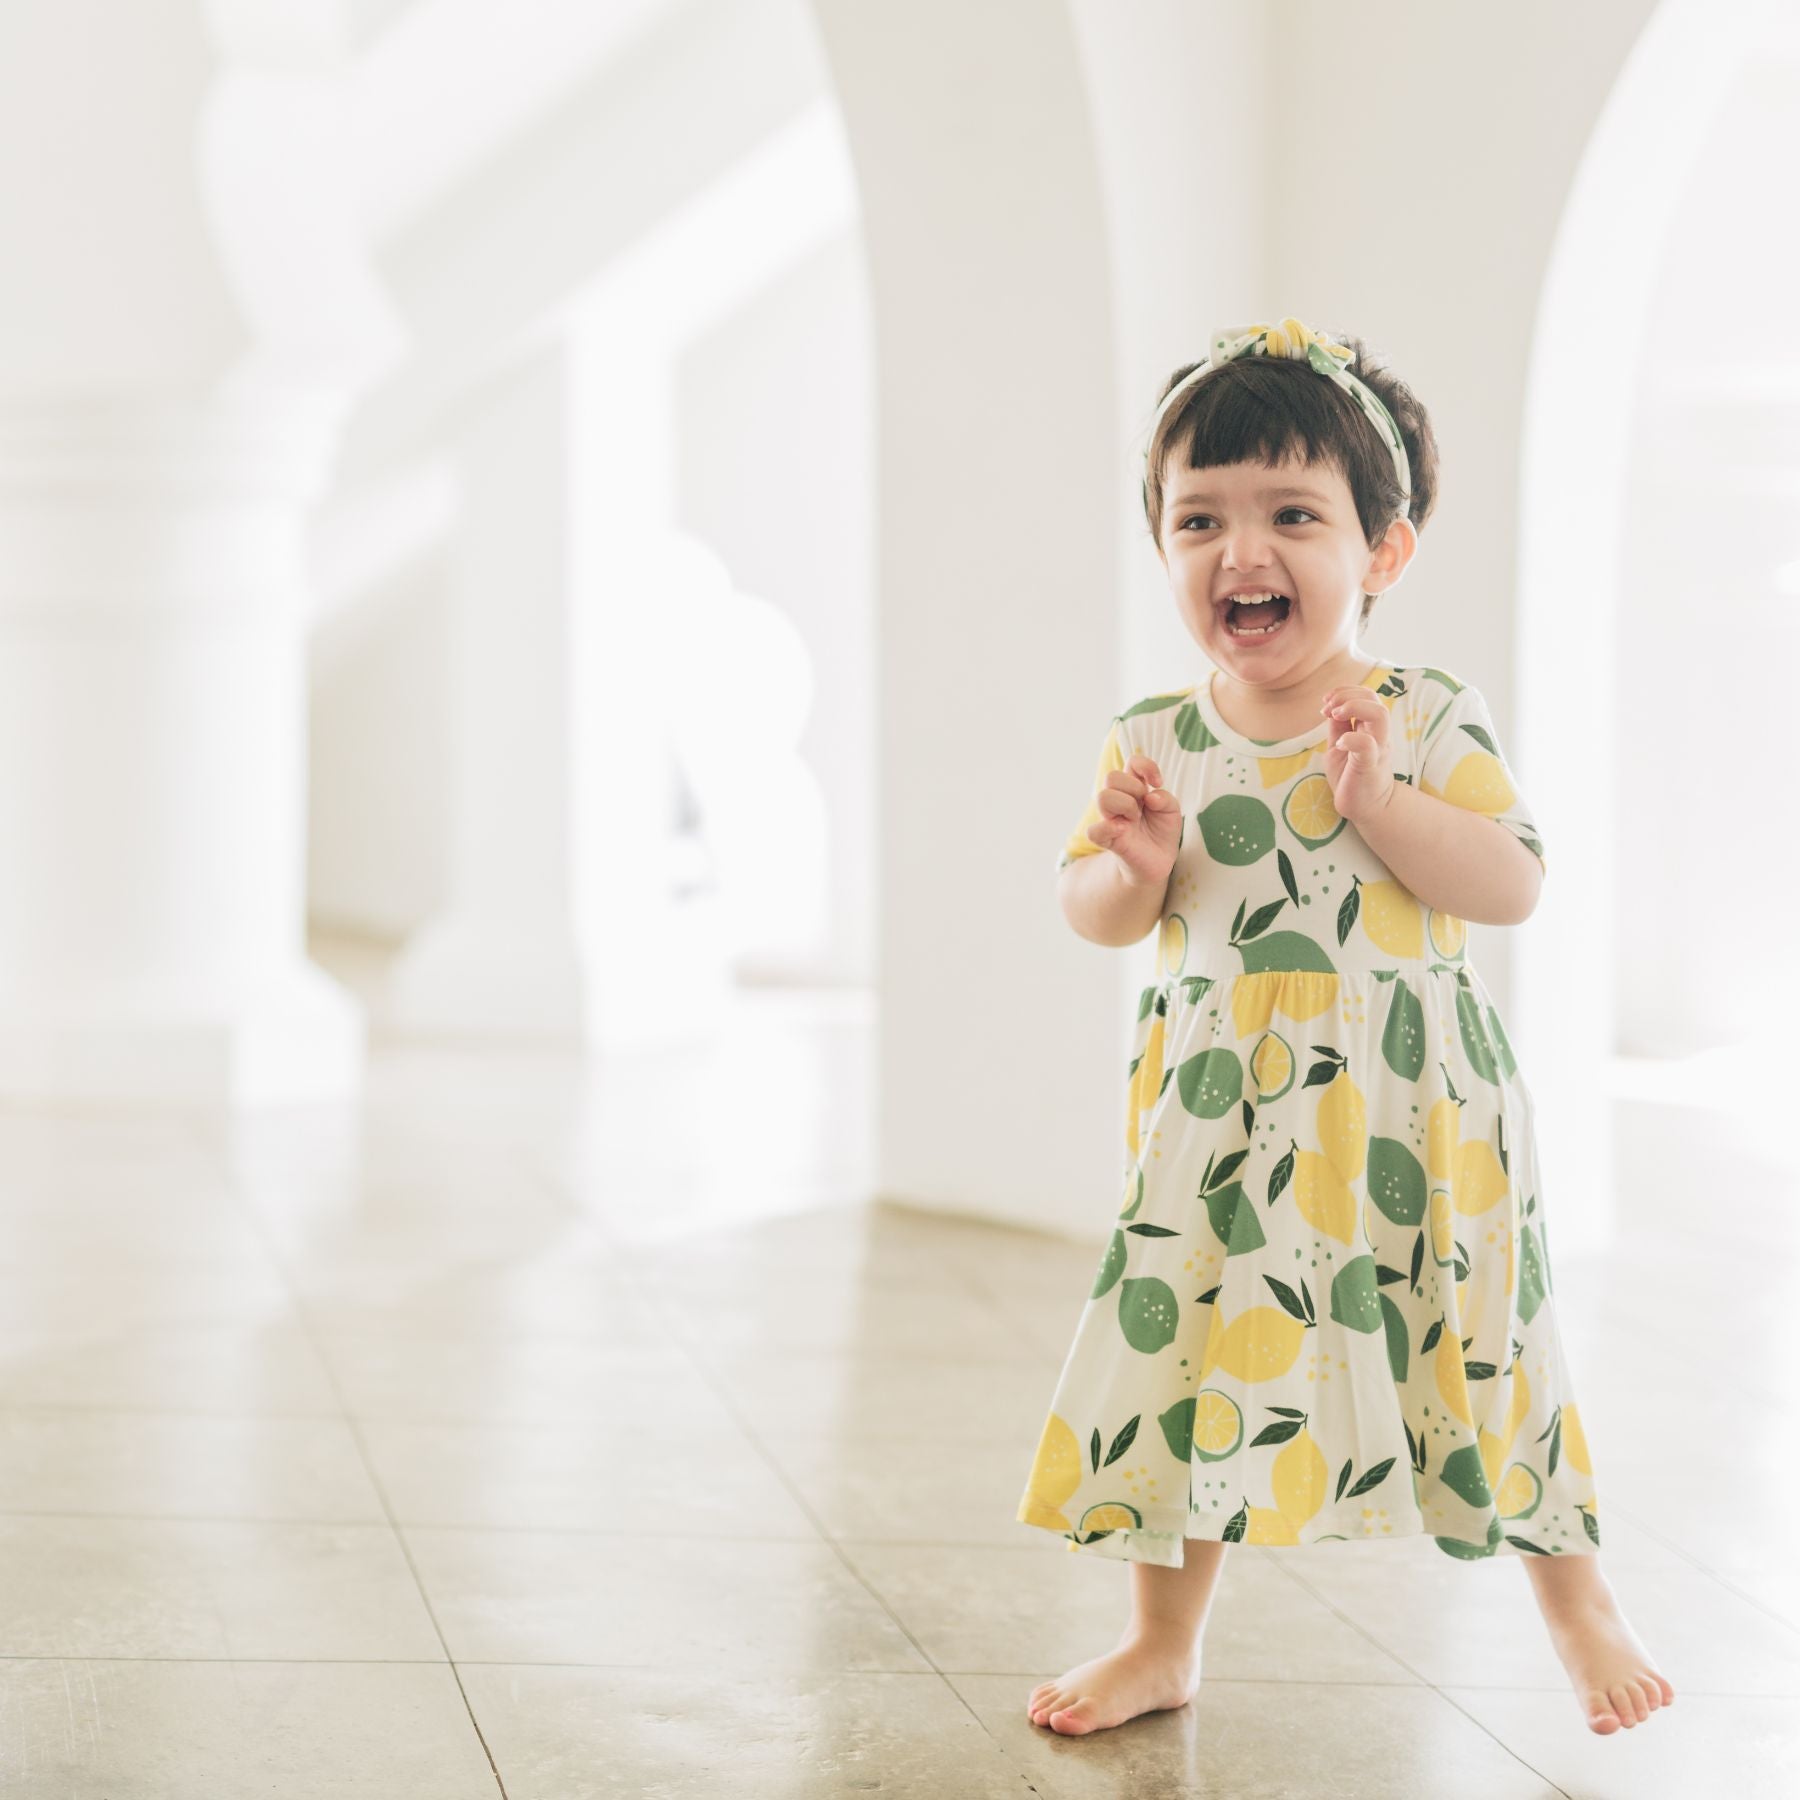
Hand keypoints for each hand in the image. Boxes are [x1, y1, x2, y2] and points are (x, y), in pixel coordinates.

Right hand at [1086, 753, 1181, 887]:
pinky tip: (1123, 830)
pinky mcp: (1106, 839)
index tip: (1158, 782)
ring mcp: (1110, 818)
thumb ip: (1166, 799)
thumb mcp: (1172, 812)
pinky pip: (1094, 831)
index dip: (1145, 766)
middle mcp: (1119, 799)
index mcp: (1134, 788)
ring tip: (1136, 819)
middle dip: (1133, 788)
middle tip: (1144, 805)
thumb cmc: (1162, 831)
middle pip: (1112, 776)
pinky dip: (1109, 828)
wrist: (1159, 860)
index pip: (1132, 762)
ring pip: (1103, 797)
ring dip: (1125, 805)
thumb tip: (1150, 797)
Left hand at [1319, 686, 1395, 823]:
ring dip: (1353, 707)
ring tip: (1334, 716)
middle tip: (1328, 708)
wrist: (1365, 807)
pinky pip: (1367, 745)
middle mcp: (1378, 734)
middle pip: (1374, 698)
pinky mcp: (1371, 765)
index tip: (1325, 703)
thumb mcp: (1340, 745)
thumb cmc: (1351, 776)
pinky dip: (1351, 738)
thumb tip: (1330, 706)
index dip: (1344, 692)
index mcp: (1371, 727)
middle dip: (1347, 695)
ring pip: (1379, 714)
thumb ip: (1338, 727)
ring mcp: (1378, 749)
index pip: (1366, 695)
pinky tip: (1339, 744)